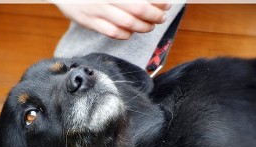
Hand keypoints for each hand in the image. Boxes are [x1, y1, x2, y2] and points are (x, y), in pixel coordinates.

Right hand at [56, 1, 170, 39]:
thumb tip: (147, 0)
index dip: (157, 1)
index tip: (166, 4)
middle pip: (137, 9)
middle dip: (154, 15)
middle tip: (161, 17)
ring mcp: (97, 11)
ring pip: (126, 23)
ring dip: (142, 27)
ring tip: (149, 26)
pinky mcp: (89, 22)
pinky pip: (111, 32)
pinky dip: (124, 34)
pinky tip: (130, 33)